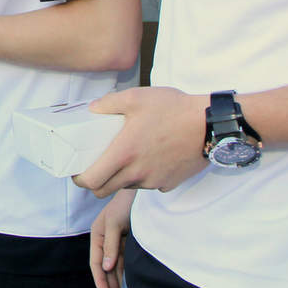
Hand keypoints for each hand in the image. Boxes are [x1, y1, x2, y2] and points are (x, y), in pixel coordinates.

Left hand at [72, 87, 207, 197]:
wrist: (210, 124)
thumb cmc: (173, 109)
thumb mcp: (136, 97)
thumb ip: (109, 103)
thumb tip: (93, 109)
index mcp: (124, 154)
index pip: (92, 182)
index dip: (80, 180)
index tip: (78, 171)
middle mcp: (137, 173)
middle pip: (105, 190)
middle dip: (95, 182)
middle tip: (95, 167)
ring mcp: (154, 181)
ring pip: (126, 187)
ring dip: (120, 178)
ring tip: (125, 157)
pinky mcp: (169, 183)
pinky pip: (148, 186)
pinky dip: (143, 177)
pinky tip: (148, 158)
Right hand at [89, 189, 134, 287]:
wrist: (141, 193)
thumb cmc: (124, 204)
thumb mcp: (114, 223)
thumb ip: (110, 245)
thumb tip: (106, 266)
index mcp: (97, 234)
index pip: (95, 262)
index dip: (99, 279)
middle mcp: (104, 240)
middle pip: (104, 267)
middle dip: (108, 285)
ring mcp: (116, 242)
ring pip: (115, 267)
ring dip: (117, 282)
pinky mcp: (127, 242)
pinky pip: (124, 262)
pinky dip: (124, 273)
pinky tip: (126, 284)